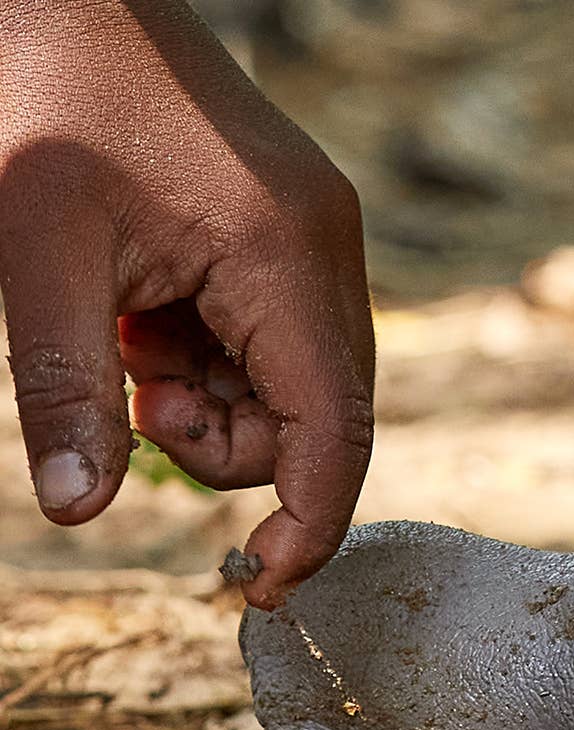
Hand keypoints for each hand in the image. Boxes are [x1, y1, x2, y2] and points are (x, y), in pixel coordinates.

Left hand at [0, 0, 374, 608]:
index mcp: (286, 258)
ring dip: (219, 403)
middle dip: (230, 447)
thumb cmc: (42, 92)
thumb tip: (78, 514)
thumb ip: (64, 389)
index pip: (335, 433)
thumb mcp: (34, 248)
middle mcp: (328, 254)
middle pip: (321, 420)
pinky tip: (157, 317)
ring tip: (135, 343)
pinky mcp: (296, 237)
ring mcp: (319, 242)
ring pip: (301, 388)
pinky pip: (280, 343)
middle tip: (139, 398)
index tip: (261, 587)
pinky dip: (219, 363)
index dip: (309, 526)